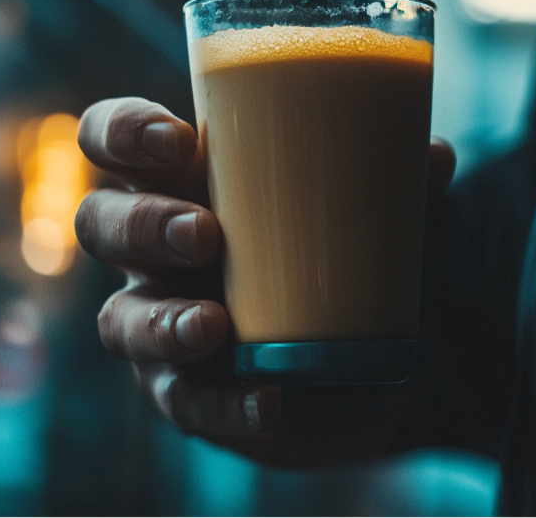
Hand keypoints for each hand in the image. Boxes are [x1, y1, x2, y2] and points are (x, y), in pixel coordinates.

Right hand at [76, 97, 455, 467]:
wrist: (360, 361)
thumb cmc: (337, 258)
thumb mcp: (365, 213)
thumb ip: (394, 183)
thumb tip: (434, 156)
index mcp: (183, 184)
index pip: (113, 140)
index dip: (122, 133)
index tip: (177, 141)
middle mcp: (154, 252)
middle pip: (101, 224)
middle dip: (141, 226)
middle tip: (205, 235)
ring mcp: (161, 323)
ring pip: (120, 320)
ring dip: (161, 322)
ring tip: (214, 326)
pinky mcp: (187, 392)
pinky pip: (185, 401)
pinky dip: (225, 402)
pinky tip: (269, 401)